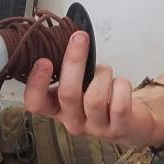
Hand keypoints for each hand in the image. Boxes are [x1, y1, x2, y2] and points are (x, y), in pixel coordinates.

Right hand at [23, 31, 156, 147]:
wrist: (128, 121)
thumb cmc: (98, 95)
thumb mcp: (78, 84)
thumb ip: (68, 67)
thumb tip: (70, 36)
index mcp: (57, 108)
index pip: (35, 102)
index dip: (36, 84)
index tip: (44, 60)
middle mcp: (73, 120)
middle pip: (67, 94)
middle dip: (74, 62)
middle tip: (79, 38)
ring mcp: (96, 127)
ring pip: (95, 98)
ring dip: (102, 74)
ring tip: (105, 71)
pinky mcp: (119, 128)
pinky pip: (119, 104)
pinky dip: (121, 85)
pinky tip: (119, 84)